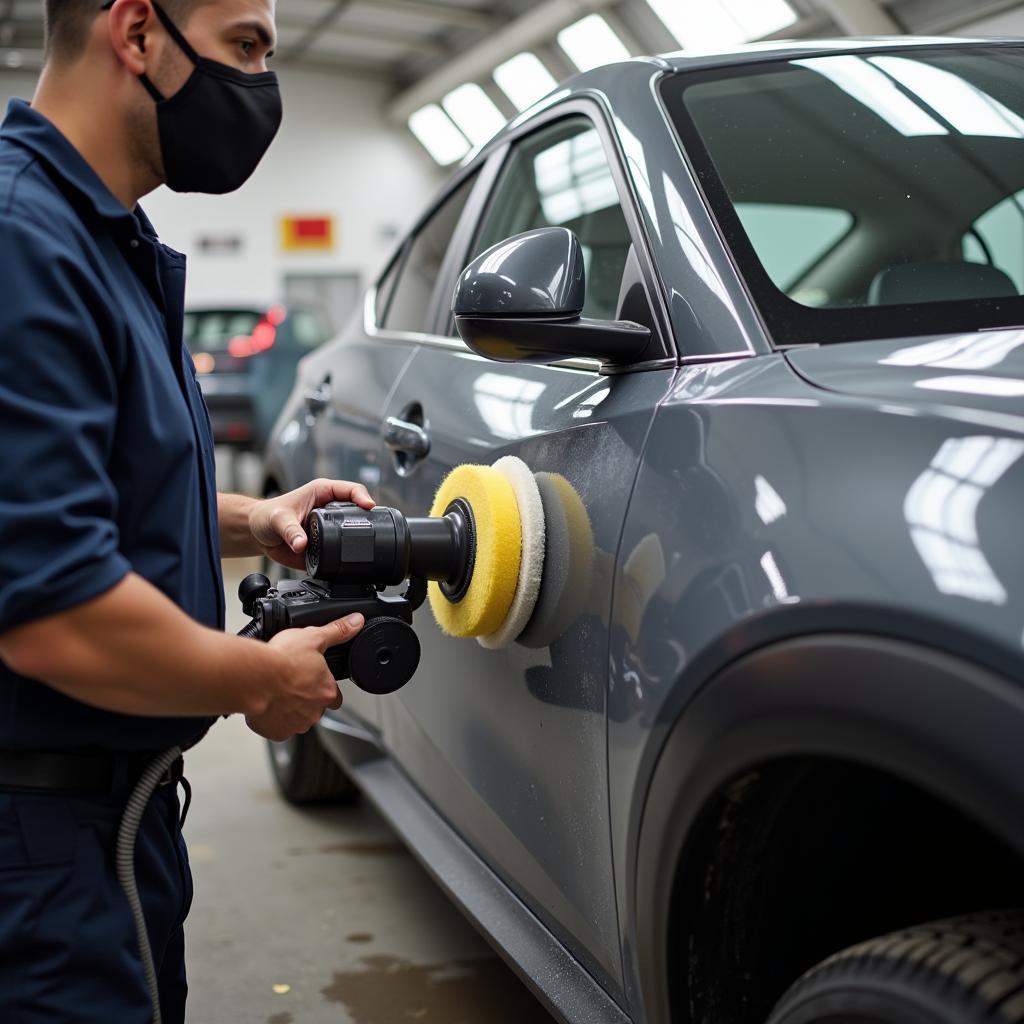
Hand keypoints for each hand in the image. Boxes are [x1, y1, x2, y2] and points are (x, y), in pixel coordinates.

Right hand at [246, 614, 364, 740]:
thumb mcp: (313, 637)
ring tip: (277, 691)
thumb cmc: (281, 660)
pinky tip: (266, 703)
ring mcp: (295, 724)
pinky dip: (272, 719)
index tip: (314, 681)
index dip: (325, 688)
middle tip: (291, 683)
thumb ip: (337, 631)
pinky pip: (277, 728)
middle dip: (305, 699)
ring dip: (289, 709)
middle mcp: (314, 712)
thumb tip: (356, 622)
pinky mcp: (276, 732)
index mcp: (326, 691)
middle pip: (314, 709)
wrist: (253, 677)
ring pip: (296, 719)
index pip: (335, 697)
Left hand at [250, 478, 374, 570]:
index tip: (368, 506)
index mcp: (323, 493)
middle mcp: (330, 510)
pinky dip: (347, 558)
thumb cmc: (267, 516)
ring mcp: (330, 529)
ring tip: (364, 546)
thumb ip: (290, 531)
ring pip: (354, 534)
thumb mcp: (278, 519)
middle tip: (371, 528)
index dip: (363, 497)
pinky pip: (342, 553)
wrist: (259, 535)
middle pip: (359, 512)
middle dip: (368, 519)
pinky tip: (348, 562)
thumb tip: (302, 544)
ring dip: (359, 540)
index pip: (351, 490)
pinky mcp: (327, 547)